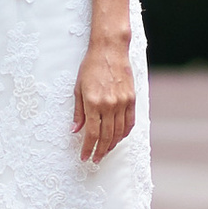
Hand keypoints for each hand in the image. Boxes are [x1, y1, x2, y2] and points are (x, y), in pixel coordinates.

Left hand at [73, 36, 134, 166]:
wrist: (110, 49)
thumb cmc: (91, 66)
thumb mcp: (78, 88)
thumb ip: (78, 111)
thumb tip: (76, 130)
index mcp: (93, 103)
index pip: (91, 134)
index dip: (88, 149)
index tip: (84, 157)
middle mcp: (109, 105)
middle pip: (106, 137)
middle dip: (100, 151)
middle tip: (95, 159)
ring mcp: (122, 102)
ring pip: (119, 132)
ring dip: (112, 145)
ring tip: (105, 152)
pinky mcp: (131, 99)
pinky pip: (130, 122)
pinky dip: (124, 133)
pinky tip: (118, 138)